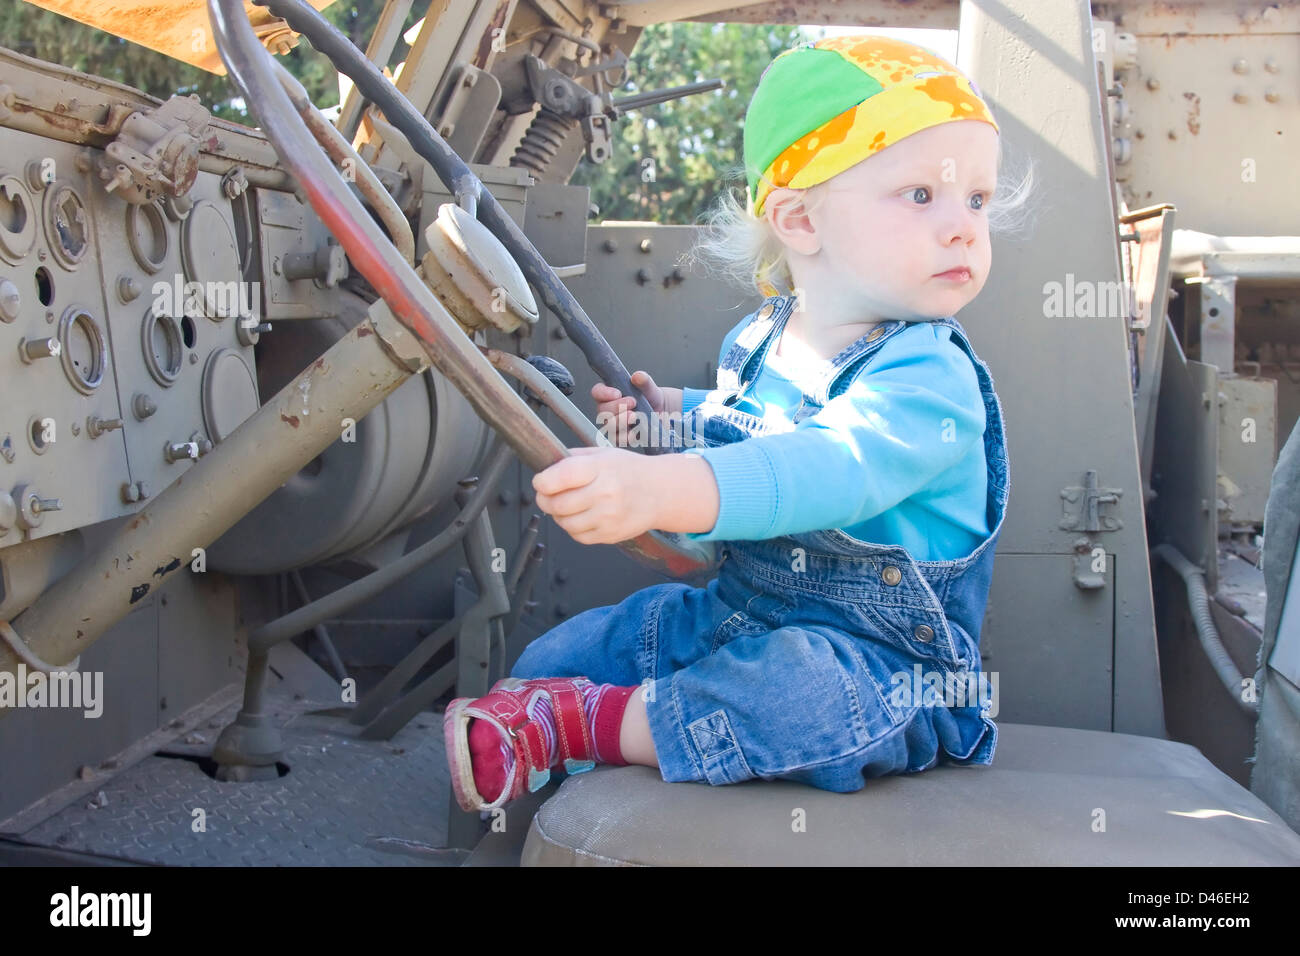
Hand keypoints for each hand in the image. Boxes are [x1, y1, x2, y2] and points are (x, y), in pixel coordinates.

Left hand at [532, 446, 662, 544]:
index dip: (542, 481)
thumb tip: (546, 467)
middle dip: (544, 499)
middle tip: (546, 495)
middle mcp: (604, 494)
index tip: (540, 481)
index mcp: (600, 469)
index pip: (559, 478)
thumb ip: (573, 459)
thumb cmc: (630, 471)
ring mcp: (608, 517)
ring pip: (564, 523)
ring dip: (558, 515)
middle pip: (557, 504)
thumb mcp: (603, 454)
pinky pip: (578, 536)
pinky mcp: (609, 535)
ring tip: (566, 505)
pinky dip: (573, 527)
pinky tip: (581, 516)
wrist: (660, 492)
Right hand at [591, 371, 675, 446]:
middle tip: (632, 402)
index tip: (617, 393)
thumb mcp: (650, 388)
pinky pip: (618, 440)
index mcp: (610, 394)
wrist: (664, 414)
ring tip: (635, 416)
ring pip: (609, 426)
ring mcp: (614, 425)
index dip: (604, 393)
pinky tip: (634, 432)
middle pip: (602, 411)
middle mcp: (609, 410)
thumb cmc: (651, 399)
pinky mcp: (622, 438)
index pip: (597, 392)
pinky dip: (625, 437)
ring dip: (620, 421)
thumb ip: (644, 381)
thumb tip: (638, 376)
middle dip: (616, 407)